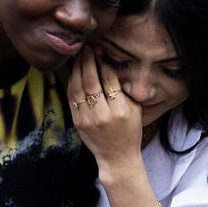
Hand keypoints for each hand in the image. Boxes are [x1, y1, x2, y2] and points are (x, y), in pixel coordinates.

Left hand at [68, 47, 141, 171]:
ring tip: (78, 56)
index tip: (100, 51)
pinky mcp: (77, 122)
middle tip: (86, 48)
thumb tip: (110, 66)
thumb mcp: (135, 110)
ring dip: (77, 69)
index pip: (109, 80)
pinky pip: (71, 98)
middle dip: (87, 61)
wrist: (116, 158)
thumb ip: (125, 90)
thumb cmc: (129, 131)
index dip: (103, 63)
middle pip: (91, 81)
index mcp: (121, 110)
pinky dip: (71, 82)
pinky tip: (73, 72)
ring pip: (78, 88)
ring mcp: (87, 119)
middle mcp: (103, 115)